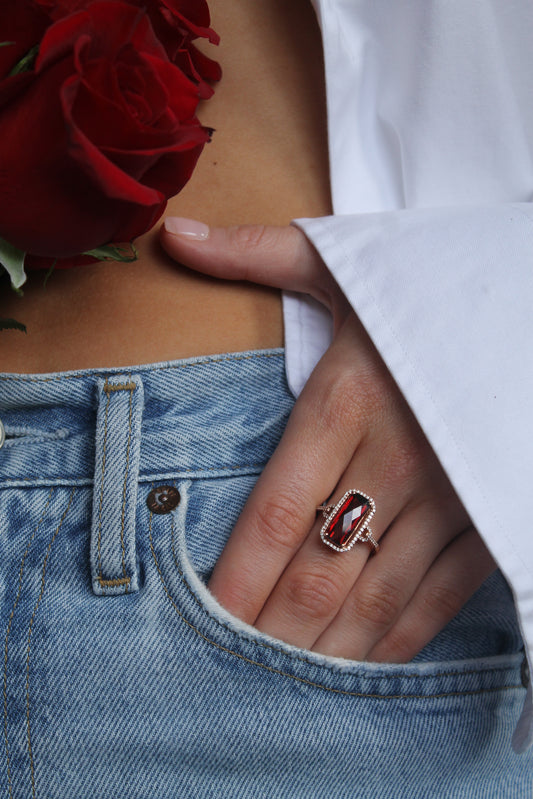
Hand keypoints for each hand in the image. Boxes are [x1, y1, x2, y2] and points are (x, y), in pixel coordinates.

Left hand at [160, 219, 495, 661]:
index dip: (239, 575)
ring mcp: (453, 492)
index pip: (280, 510)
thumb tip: (175, 234)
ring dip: (330, 648)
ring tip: (285, 690)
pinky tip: (367, 663)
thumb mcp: (348, 259)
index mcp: (350, 398)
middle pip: (322, 568)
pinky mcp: (492, 511)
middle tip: (231, 678)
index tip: (204, 622)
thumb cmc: (435, 278)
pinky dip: (402, 636)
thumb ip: (256, 253)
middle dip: (273, 630)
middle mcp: (399, 456)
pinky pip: (443, 593)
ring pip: (380, 594)